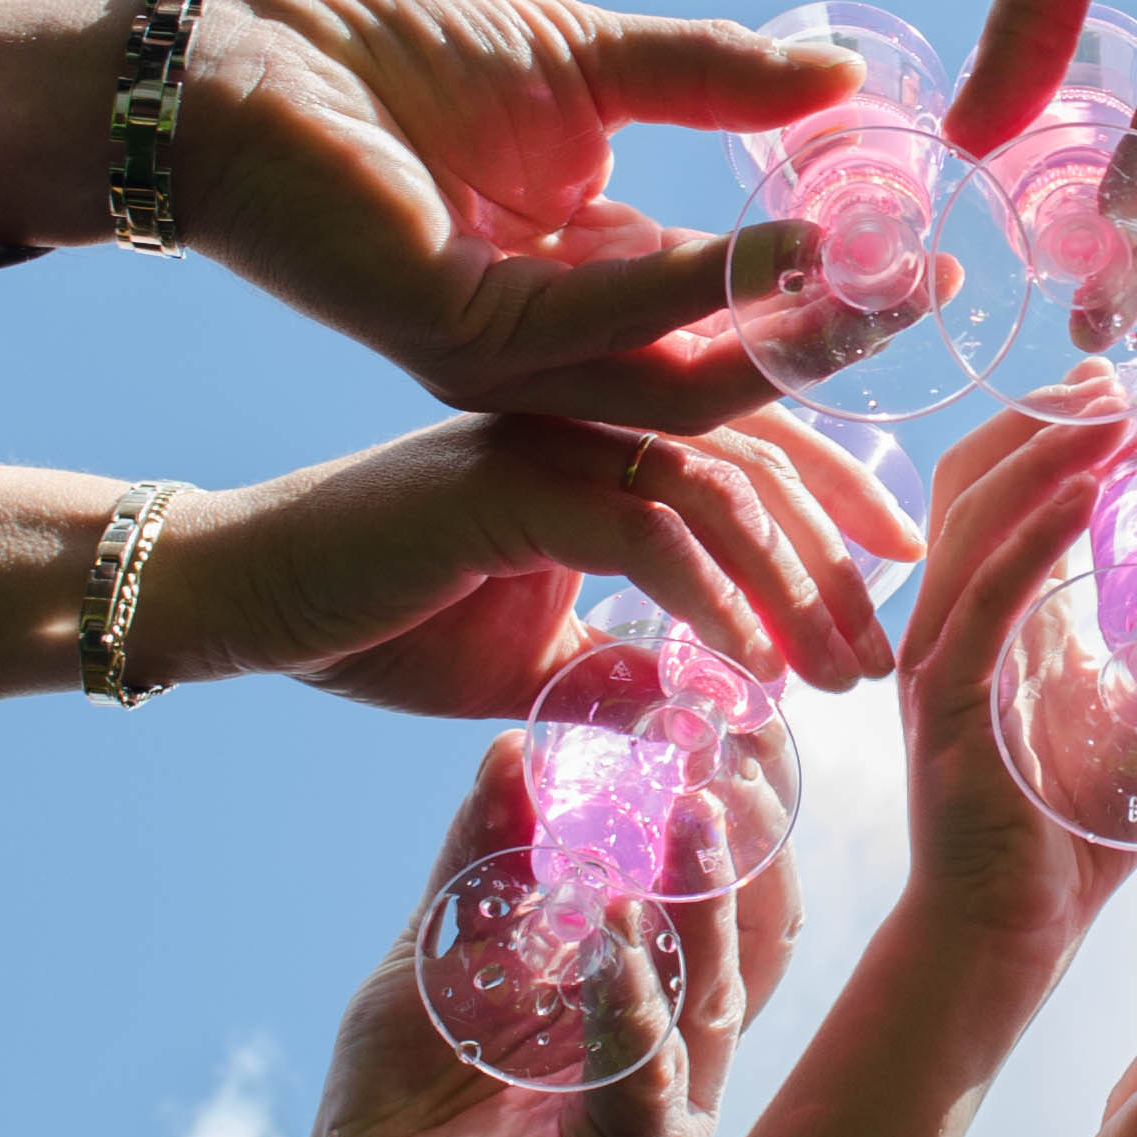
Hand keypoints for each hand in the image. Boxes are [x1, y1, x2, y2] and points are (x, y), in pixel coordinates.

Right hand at [171, 408, 910, 713]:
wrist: (241, 601)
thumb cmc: (374, 620)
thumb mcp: (523, 666)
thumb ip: (610, 674)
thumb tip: (692, 717)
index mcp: (596, 441)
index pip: (745, 448)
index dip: (831, 503)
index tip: (895, 579)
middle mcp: (582, 419)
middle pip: (752, 457)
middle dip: (834, 554)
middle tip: (886, 650)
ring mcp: (544, 441)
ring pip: (711, 486)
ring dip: (787, 584)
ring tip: (833, 674)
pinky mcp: (503, 486)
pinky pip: (638, 529)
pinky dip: (706, 598)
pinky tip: (749, 667)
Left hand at [182, 0, 883, 425]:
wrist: (237, 53)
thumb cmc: (385, 52)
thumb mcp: (588, 59)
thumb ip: (714, 78)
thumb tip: (843, 77)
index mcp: (584, 282)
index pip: (732, 324)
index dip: (836, 303)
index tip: (936, 263)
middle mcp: (553, 343)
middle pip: (726, 381)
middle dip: (837, 349)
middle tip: (938, 293)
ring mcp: (508, 355)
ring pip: (680, 382)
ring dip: (791, 332)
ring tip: (881, 274)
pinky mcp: (462, 337)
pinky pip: (609, 329)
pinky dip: (705, 292)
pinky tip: (780, 250)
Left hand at [268, 742, 796, 1136]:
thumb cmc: (405, 1098)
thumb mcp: (438, 954)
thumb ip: (479, 863)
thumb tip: (510, 749)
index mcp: (641, 989)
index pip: (714, 888)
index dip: (729, 806)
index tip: (717, 720)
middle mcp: (671, 1043)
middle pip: (746, 930)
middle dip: (746, 839)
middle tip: (726, 749)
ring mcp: (662, 1106)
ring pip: (715, 996)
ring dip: (705, 907)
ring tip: (689, 821)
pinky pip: (651, 1083)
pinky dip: (633, 1011)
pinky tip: (610, 948)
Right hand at [891, 387, 1136, 966]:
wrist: (1015, 931)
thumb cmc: (1076, 831)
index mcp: (994, 613)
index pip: (997, 488)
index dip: (1047, 426)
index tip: (1116, 384)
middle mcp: (955, 620)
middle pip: (971, 480)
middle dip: (1039, 419)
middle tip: (1112, 379)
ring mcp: (941, 658)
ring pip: (972, 521)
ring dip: (1040, 458)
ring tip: (1108, 417)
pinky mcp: (945, 702)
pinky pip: (982, 597)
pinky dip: (1029, 537)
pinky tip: (1078, 498)